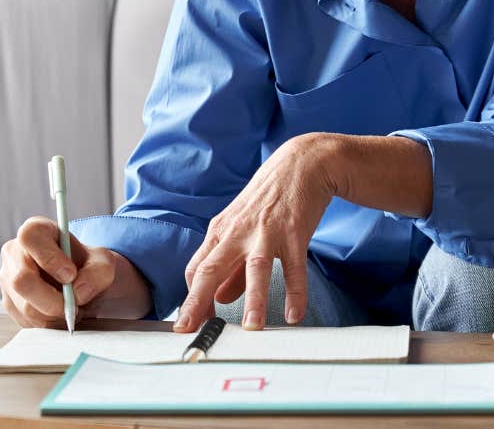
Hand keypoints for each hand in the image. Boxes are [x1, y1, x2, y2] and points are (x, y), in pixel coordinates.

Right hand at [0, 216, 151, 326]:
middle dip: (52, 299)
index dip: (50, 258)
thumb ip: (97, 273)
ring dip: (54, 314)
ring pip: (24, 306)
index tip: (71, 275)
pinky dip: (49, 323)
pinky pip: (26, 321)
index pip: (31, 238)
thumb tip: (78, 291)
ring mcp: (8, 280)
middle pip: (21, 279)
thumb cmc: (88, 265)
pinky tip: (62, 314)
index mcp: (35, 230)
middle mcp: (14, 253)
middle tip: (75, 304)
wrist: (83, 282)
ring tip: (73, 308)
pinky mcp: (10, 304)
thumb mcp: (103, 263)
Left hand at [173, 134, 339, 333]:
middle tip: (191, 332)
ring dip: (253, 300)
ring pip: (255, 268)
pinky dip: (295, 292)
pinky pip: (294, 266)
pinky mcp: (294, 231)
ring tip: (252, 329)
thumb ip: (232, 266)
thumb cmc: (270, 196)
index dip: (192, 299)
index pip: (197, 269)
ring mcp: (267, 231)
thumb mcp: (243, 226)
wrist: (302, 162)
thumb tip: (219, 298)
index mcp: (222, 230)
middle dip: (199, 302)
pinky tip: (294, 314)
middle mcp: (239, 231)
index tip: (191, 325)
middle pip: (212, 268)